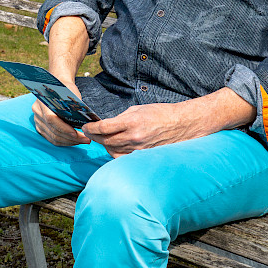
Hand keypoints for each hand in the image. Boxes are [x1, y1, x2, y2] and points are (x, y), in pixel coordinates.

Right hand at [32, 76, 89, 146]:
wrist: (56, 85)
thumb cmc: (66, 88)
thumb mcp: (72, 93)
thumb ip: (75, 106)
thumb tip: (86, 121)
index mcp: (43, 102)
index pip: (51, 119)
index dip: (64, 128)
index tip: (77, 133)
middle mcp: (38, 112)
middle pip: (53, 131)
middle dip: (71, 138)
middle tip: (86, 139)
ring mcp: (38, 121)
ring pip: (52, 138)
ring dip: (69, 142)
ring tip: (82, 140)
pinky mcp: (40, 127)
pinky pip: (51, 138)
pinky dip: (64, 141)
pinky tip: (74, 140)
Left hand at [81, 102, 200, 155]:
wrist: (181, 124)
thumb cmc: (161, 113)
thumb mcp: (138, 109)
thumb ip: (120, 118)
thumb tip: (106, 124)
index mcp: (132, 122)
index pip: (104, 128)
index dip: (91, 128)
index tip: (86, 126)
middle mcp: (134, 137)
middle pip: (105, 141)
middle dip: (95, 136)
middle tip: (90, 132)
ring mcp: (139, 149)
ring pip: (112, 151)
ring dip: (104, 145)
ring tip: (102, 139)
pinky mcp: (143, 156)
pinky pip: (122, 158)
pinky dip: (114, 154)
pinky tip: (113, 148)